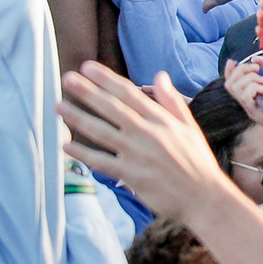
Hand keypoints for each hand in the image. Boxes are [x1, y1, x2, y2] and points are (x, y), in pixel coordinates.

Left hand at [56, 65, 241, 225]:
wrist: (204, 195)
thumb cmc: (197, 161)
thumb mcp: (189, 126)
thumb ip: (171, 100)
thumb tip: (161, 76)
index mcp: (161, 120)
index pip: (129, 94)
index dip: (106, 79)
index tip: (88, 68)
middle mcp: (147, 133)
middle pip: (111, 108)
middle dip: (87, 92)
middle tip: (67, 79)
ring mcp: (136, 153)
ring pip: (101, 132)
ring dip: (78, 118)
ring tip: (59, 107)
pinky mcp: (130, 174)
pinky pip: (101, 162)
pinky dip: (83, 154)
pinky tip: (66, 147)